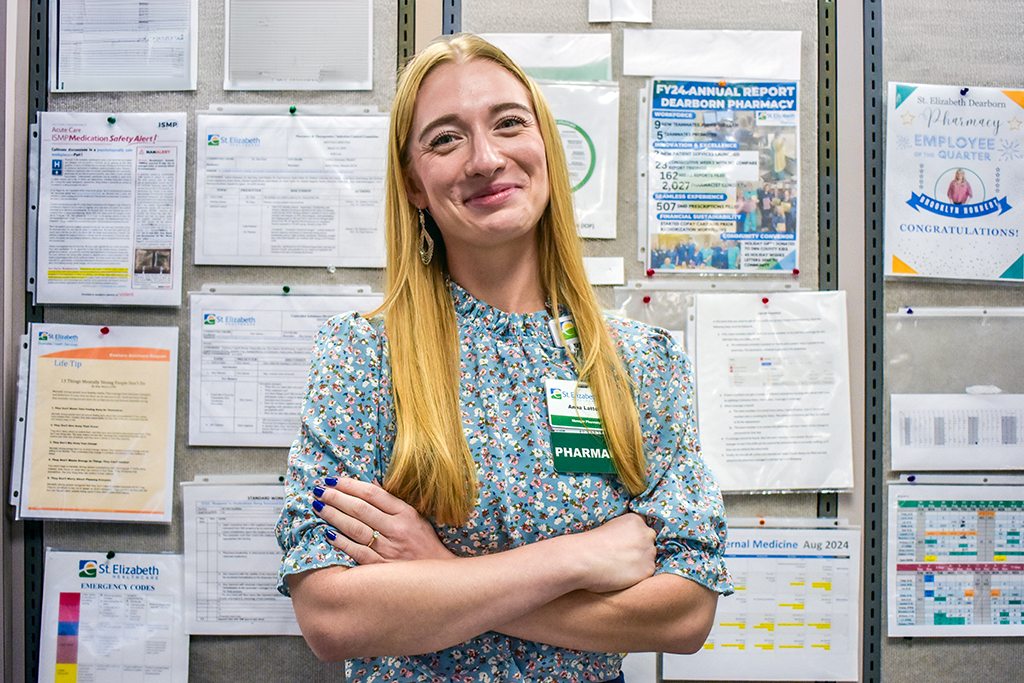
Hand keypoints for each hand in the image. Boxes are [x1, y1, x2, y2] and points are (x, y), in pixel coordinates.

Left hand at [313, 477, 454, 564]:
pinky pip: (356, 551)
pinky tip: (327, 533)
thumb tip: (371, 484)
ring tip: (319, 506)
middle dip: (336, 497)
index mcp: (406, 513)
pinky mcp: (381, 567)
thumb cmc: (426, 546)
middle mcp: (397, 529)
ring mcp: (389, 549)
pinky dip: (341, 541)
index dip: (350, 485)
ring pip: (355, 528)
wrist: (440, 579)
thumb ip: (393, 502)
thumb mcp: (416, 518)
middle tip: (319, 490)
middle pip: (360, 508)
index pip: (373, 493)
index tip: (333, 480)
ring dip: (334, 515)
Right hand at [558, 513, 656, 593]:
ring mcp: (649, 552)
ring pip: (649, 558)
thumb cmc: (590, 544)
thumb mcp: (609, 527)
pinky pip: (646, 573)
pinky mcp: (648, 569)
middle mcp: (646, 534)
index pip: (642, 527)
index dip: (634, 536)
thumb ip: (623, 532)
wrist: (584, 558)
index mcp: (635, 520)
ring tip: (620, 566)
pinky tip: (622, 574)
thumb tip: (627, 543)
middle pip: (649, 542)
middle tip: (622, 556)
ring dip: (639, 562)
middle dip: (639, 548)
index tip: (624, 544)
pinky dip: (637, 575)